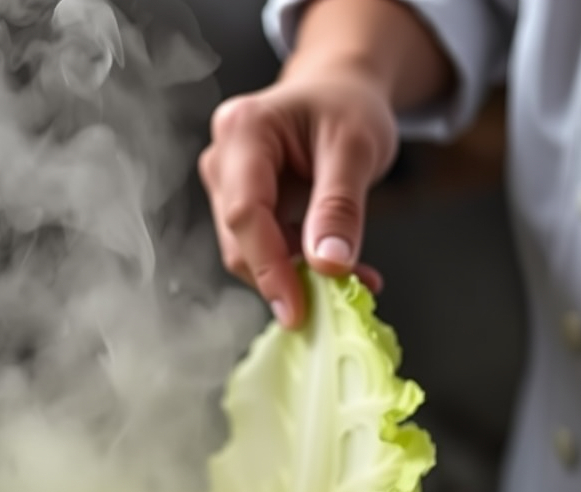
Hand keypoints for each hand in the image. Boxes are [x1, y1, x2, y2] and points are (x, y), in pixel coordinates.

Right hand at [198, 67, 398, 327]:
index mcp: (243, 131)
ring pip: (248, 254)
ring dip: (296, 278)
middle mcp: (223, 160)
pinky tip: (338, 271)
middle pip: (240, 241)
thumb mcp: (357, 147)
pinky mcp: (241, 211)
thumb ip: (340, 206)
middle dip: (284, 278)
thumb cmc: (348, 105)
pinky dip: (300, 270)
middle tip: (336, 301)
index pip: (245, 213)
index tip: (297, 309)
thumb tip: (329, 265)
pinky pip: (264, 253)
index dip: (269, 268)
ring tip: (352, 280)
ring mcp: (227, 188)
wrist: (341, 92)